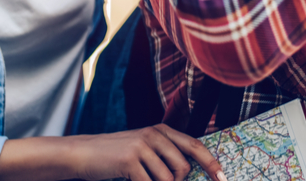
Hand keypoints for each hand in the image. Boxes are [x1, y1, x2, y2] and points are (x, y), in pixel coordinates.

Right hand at [69, 125, 223, 180]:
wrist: (83, 153)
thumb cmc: (115, 156)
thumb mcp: (143, 148)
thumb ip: (165, 154)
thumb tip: (188, 172)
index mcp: (161, 130)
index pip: (194, 146)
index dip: (211, 163)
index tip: (222, 178)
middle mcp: (154, 134)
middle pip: (183, 167)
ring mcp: (141, 146)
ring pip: (168, 179)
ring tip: (142, 179)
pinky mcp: (129, 161)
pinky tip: (132, 180)